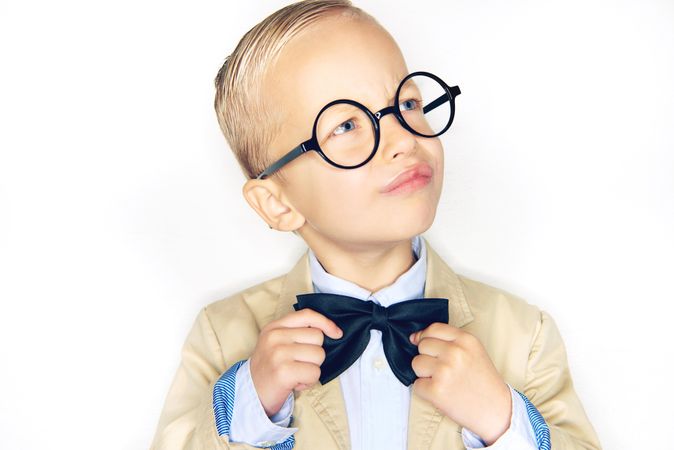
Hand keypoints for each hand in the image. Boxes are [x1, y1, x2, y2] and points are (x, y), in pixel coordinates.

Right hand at [249, 308, 342, 417]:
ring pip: (319, 355)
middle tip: (298, 363)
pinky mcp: (284, 372)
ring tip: (296, 373)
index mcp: (274, 327)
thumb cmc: (270, 368)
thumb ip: (297, 332)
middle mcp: (275, 336)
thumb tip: (331, 331)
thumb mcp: (277, 342)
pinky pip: (314, 373)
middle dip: (314, 354)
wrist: (250, 393)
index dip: (326, 323)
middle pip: (318, 337)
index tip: (336, 333)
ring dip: (312, 369)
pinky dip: (308, 382)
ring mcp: (278, 353)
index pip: (307, 315)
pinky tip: (294, 383)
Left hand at [409, 323, 511, 444]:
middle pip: (422, 346)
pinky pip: (416, 385)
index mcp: (466, 340)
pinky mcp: (436, 390)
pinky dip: (425, 391)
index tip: (425, 345)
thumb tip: (413, 338)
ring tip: (443, 382)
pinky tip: (442, 394)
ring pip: (416, 363)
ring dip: (424, 374)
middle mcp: (455, 352)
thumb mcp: (473, 351)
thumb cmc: (483, 381)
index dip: (426, 337)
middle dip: (428, 357)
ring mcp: (444, 371)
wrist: (497, 410)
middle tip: (444, 371)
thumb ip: (448, 340)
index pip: (433, 329)